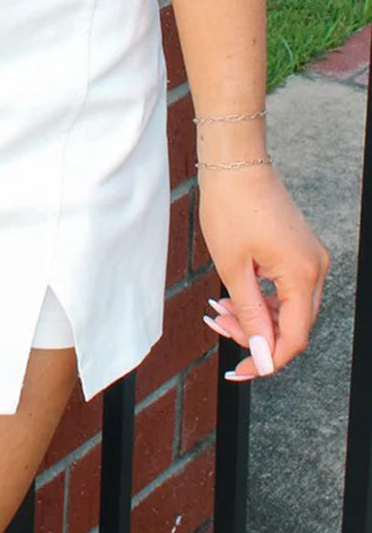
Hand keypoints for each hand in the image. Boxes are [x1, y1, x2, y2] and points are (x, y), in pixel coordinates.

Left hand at [196, 163, 329, 379]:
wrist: (234, 163)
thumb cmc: (230, 207)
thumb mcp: (233, 268)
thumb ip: (251, 316)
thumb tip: (262, 355)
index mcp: (302, 274)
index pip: (293, 338)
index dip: (266, 359)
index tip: (239, 369)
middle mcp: (314, 268)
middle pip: (293, 325)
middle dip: (255, 334)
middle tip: (220, 326)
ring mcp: (309, 257)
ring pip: (288, 307)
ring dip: (255, 316)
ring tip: (219, 310)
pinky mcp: (298, 249)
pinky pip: (286, 287)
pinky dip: (261, 297)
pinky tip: (233, 297)